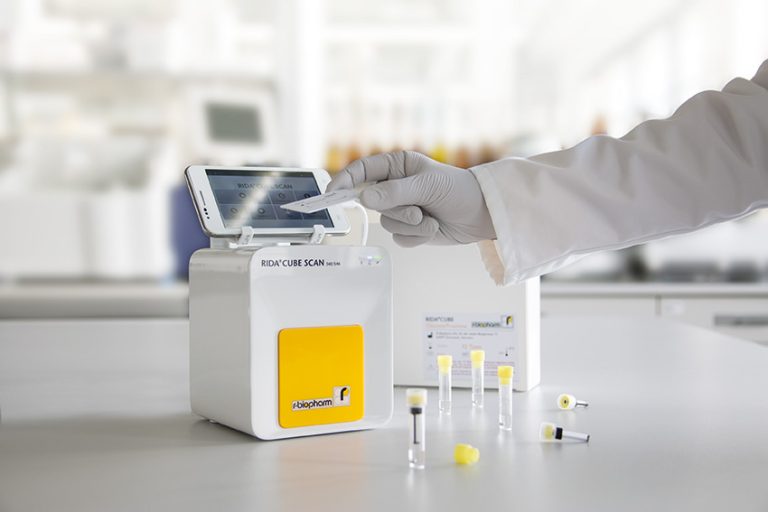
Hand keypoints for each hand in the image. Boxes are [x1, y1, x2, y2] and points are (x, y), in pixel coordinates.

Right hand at [327, 151, 495, 246]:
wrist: (480, 214)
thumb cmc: (458, 189)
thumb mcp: (427, 185)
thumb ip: (395, 192)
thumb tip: (365, 197)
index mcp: (397, 166)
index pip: (362, 170)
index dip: (346, 180)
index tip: (334, 192)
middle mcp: (395, 187)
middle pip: (373, 203)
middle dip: (396, 211)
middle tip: (417, 211)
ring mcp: (401, 209)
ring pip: (386, 224)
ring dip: (411, 225)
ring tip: (430, 218)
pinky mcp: (409, 230)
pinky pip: (399, 239)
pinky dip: (417, 237)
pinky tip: (433, 227)